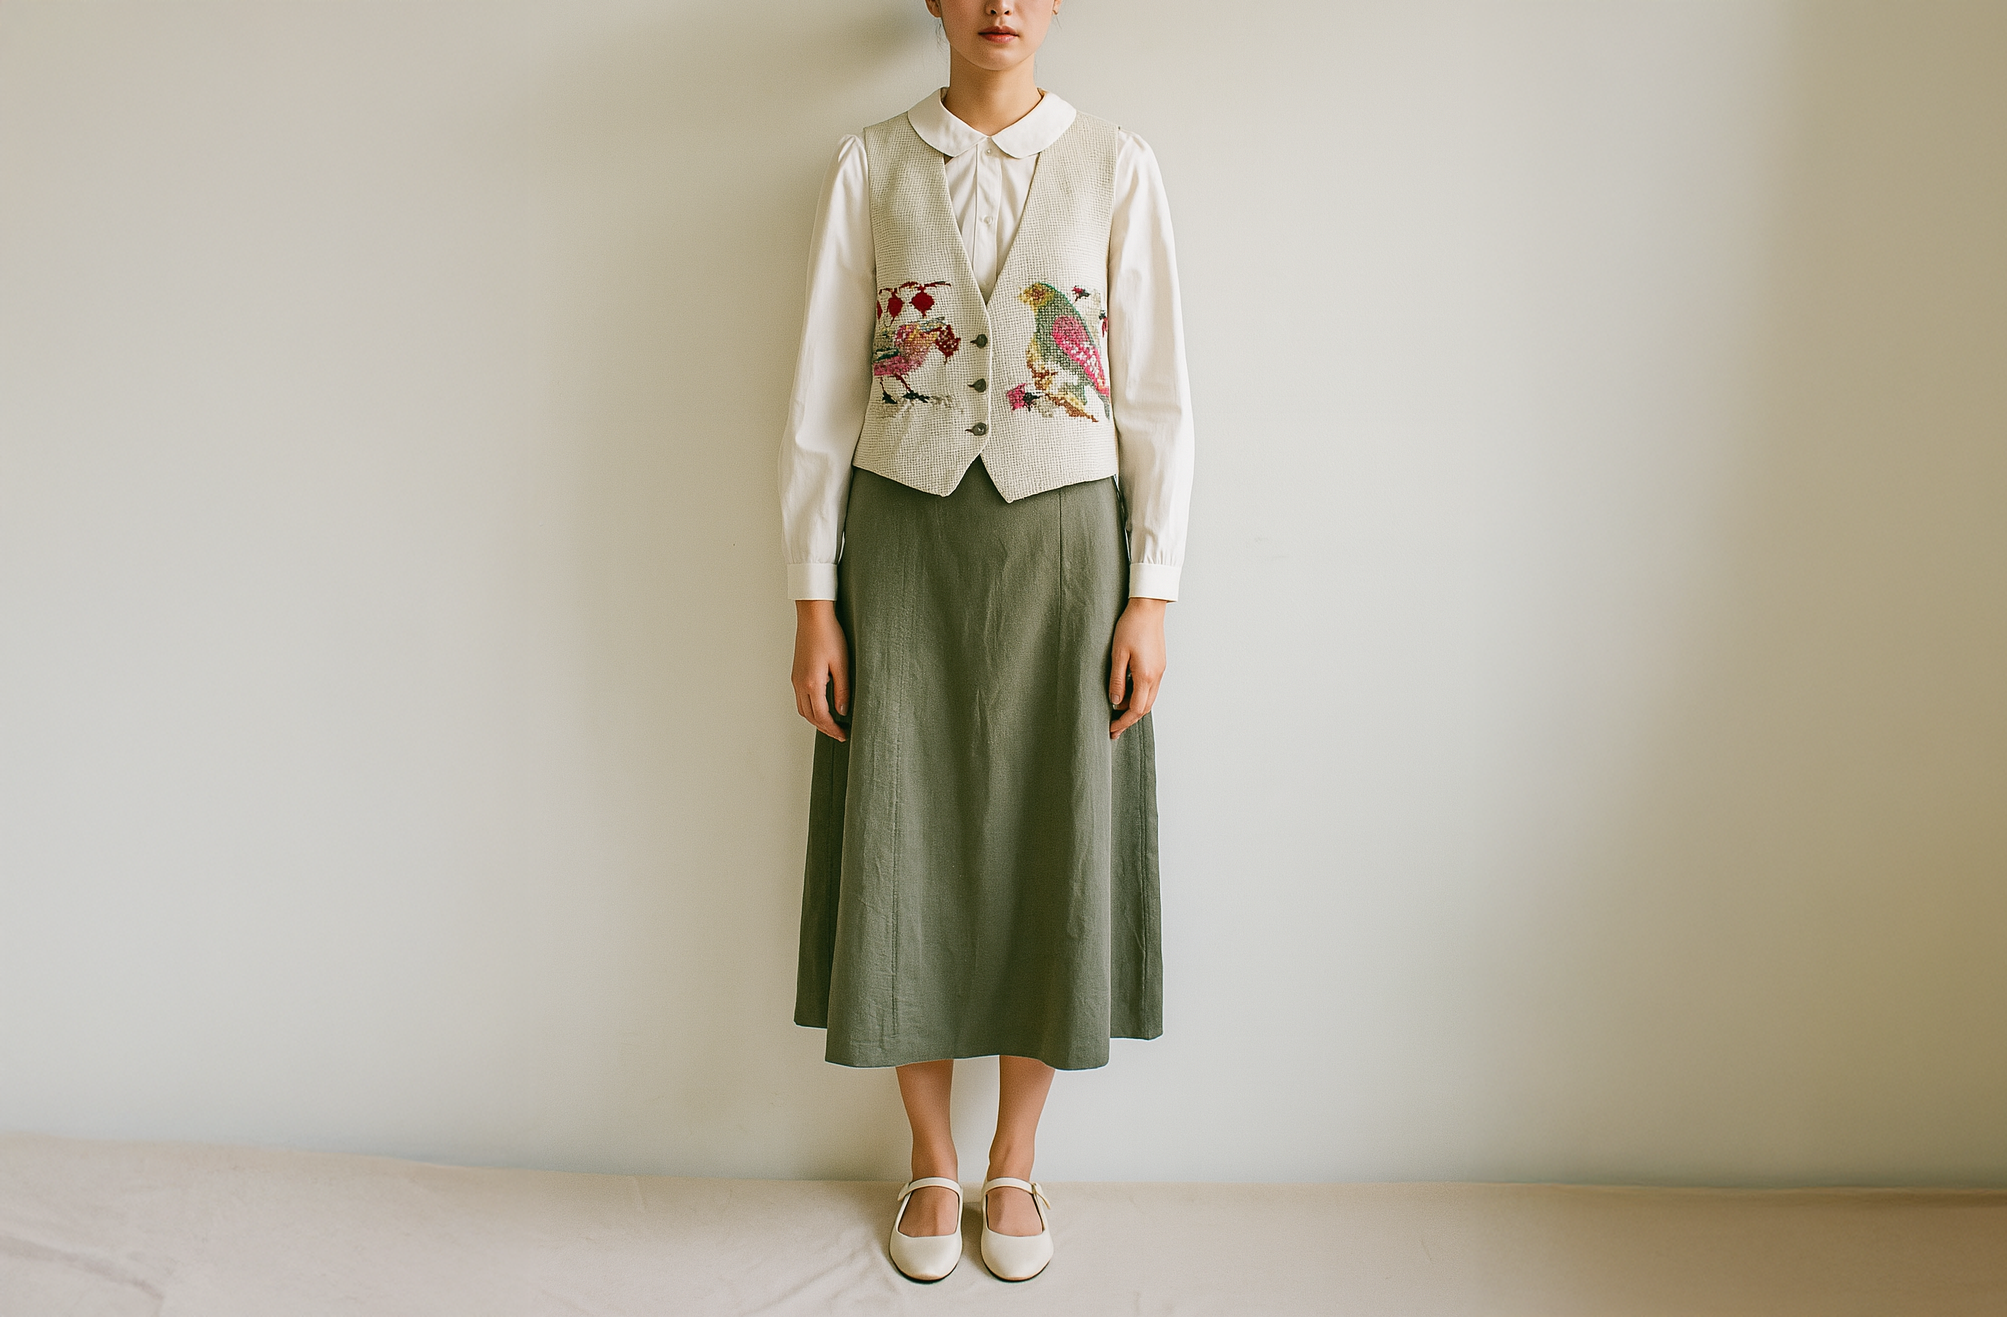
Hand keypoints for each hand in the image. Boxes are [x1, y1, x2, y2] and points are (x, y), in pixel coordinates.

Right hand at [791, 600, 849, 740]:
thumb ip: (842, 690)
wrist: (813, 617)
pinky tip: (822, 707)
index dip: (833, 728)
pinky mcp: (796, 673)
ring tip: (832, 724)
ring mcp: (795, 679)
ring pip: (803, 709)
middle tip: (839, 734)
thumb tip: (842, 711)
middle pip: (809, 716)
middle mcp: (800, 683)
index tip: (843, 735)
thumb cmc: (829, 635)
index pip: (822, 716)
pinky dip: (811, 708)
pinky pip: (800, 699)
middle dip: (824, 728)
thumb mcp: (842, 664)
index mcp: (812, 683)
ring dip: (816, 720)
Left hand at [1108, 597, 1167, 739]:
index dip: (1124, 722)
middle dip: (1129, 720)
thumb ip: (1117, 680)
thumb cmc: (1131, 627)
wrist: (1148, 608)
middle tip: (1114, 728)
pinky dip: (1139, 696)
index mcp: (1146, 676)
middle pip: (1145, 708)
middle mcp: (1156, 676)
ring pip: (1149, 698)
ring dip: (1134, 708)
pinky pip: (1151, 688)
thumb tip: (1115, 701)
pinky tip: (1127, 695)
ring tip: (1118, 713)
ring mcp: (1160, 671)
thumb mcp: (1118, 654)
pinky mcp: (1160, 664)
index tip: (1112, 730)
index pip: (1136, 709)